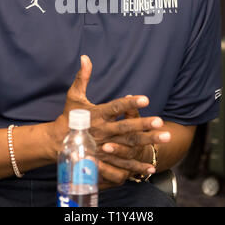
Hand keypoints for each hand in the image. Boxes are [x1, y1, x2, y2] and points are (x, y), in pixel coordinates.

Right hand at [53, 56, 165, 188]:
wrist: (58, 142)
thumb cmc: (69, 116)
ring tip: (166, 137)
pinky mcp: (105, 159)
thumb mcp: (74, 96)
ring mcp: (104, 147)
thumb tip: (85, 57)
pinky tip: (152, 168)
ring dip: (147, 141)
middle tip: (161, 122)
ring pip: (129, 145)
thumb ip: (83, 77)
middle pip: (126, 128)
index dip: (130, 104)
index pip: (116, 107)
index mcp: (96, 114)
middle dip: (144, 125)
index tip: (146, 99)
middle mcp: (102, 131)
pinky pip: (122, 164)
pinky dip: (137, 166)